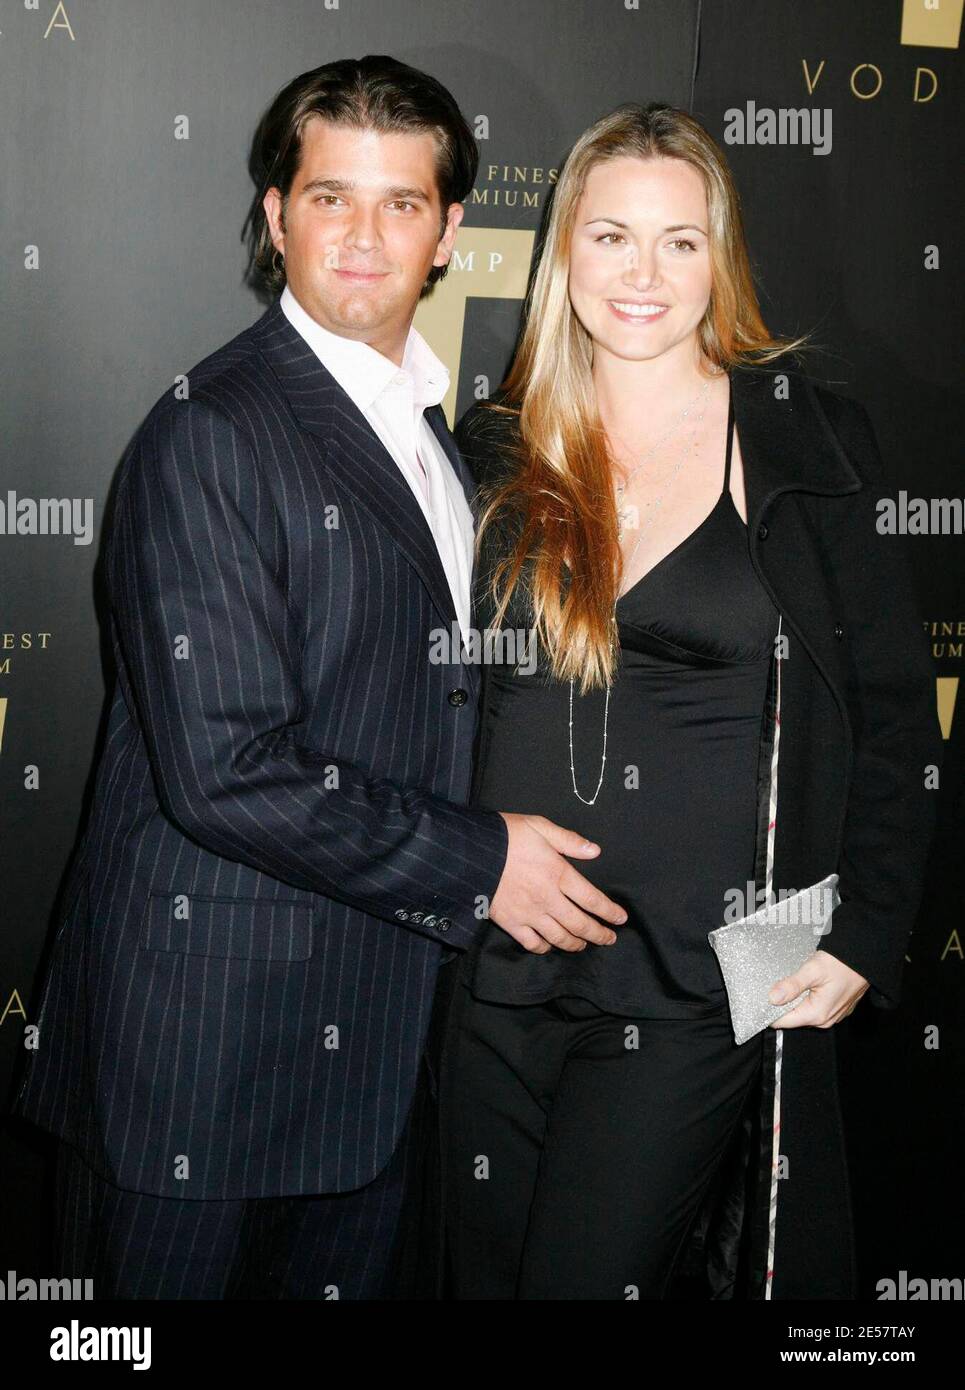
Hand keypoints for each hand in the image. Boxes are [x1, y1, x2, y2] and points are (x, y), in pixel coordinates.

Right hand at [488, 813, 627, 953]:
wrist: (470, 852)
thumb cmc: (505, 836)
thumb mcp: (540, 827)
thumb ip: (569, 840)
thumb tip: (595, 851)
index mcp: (558, 873)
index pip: (592, 900)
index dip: (610, 912)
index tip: (621, 919)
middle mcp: (548, 898)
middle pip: (580, 924)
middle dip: (599, 934)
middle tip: (609, 939)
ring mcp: (529, 914)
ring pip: (560, 938)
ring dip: (576, 944)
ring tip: (583, 945)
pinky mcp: (511, 923)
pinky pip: (532, 943)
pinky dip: (545, 947)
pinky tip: (550, 945)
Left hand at [768, 949, 869, 1028]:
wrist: (864, 959)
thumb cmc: (842, 963)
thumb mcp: (812, 970)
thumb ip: (792, 985)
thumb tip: (773, 997)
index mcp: (817, 1013)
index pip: (783, 1021)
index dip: (769, 1010)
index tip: (761, 998)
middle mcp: (825, 1019)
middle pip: (792, 1017)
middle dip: (782, 1003)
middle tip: (776, 985)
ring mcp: (832, 1015)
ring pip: (803, 1012)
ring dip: (795, 1000)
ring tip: (791, 983)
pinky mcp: (835, 1008)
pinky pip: (814, 1007)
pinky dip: (806, 998)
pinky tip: (805, 985)